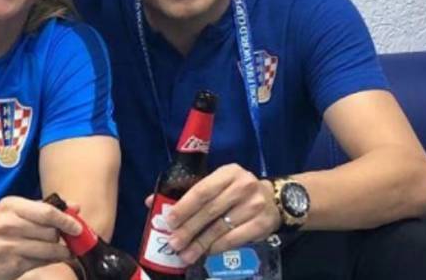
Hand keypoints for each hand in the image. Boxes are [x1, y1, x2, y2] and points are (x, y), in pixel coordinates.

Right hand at [0, 196, 81, 279]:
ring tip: (61, 251)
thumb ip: (44, 208)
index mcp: (10, 205)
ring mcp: (9, 245)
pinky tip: (47, 258)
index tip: (77, 226)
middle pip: (51, 231)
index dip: (66, 220)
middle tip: (65, 239)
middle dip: (61, 236)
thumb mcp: (13, 212)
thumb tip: (75, 206)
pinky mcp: (12, 264)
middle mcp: (8, 223)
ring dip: (60, 251)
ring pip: (49, 248)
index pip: (47, 211)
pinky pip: (42, 262)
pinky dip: (50, 260)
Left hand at [157, 164, 280, 263]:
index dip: (184, 206)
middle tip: (173, 243)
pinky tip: (205, 252)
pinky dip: (217, 247)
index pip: (202, 190)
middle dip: (188, 229)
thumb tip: (151, 201)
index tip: (169, 221)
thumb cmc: (236, 191)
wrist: (274, 199)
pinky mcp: (263, 224)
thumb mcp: (216, 184)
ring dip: (200, 243)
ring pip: (220, 228)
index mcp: (228, 172)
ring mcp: (255, 205)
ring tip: (184, 254)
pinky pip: (234, 239)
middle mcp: (243, 186)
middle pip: (210, 211)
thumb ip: (187, 192)